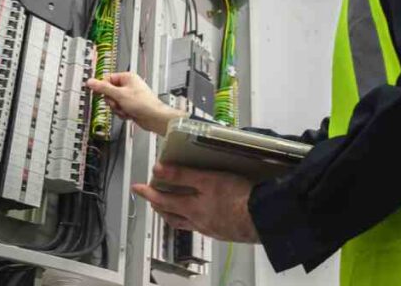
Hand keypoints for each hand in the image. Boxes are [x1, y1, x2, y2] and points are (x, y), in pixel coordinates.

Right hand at [86, 72, 184, 134]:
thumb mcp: (119, 94)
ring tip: (126, 109)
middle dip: (113, 101)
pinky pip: (119, 109)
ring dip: (118, 109)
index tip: (100, 94)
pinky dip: (122, 113)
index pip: (107, 79)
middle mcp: (128, 86)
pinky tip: (129, 114)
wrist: (154, 117)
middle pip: (109, 92)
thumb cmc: (142, 103)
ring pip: (114, 102)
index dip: (103, 88)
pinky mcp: (130, 106)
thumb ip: (103, 88)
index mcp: (127, 77)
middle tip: (119, 103)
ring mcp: (129, 96)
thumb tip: (91, 82)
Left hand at [132, 162, 258, 242]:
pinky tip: (201, 216)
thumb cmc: (238, 198)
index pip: (163, 200)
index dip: (149, 193)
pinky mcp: (225, 231)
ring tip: (170, 210)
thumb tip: (158, 169)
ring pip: (186, 223)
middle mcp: (198, 221)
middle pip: (172, 215)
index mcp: (192, 208)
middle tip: (151, 199)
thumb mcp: (208, 180)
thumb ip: (182, 175)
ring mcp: (212, 228)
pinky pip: (202, 227)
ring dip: (175, 216)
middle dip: (159, 206)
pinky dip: (194, 221)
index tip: (137, 188)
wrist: (263, 218)